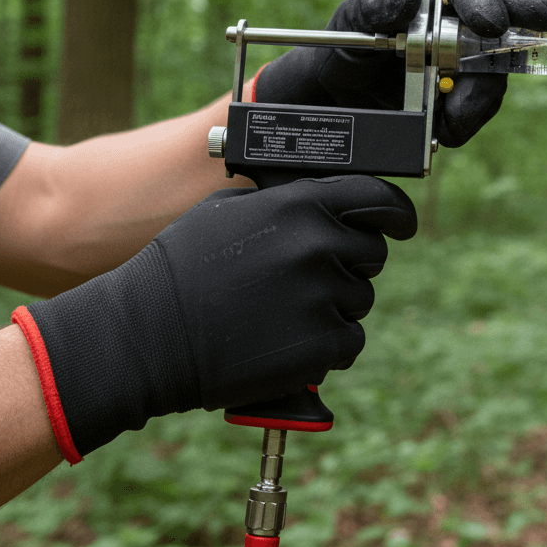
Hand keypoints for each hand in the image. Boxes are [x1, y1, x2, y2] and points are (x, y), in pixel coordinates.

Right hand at [13, 176, 415, 460]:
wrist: (145, 336)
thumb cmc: (181, 269)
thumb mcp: (229, 210)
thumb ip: (288, 201)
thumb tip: (327, 202)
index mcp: (300, 205)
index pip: (378, 198)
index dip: (396, 213)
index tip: (401, 223)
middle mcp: (318, 245)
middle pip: (373, 253)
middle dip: (351, 264)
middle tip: (309, 279)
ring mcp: (321, 297)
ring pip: (360, 299)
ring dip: (334, 306)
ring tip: (282, 312)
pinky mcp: (320, 347)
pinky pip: (350, 341)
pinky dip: (328, 347)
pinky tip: (287, 341)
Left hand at [254, 0, 546, 146]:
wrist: (341, 96)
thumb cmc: (346, 43)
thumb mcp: (353, 22)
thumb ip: (376, 6)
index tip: (490, 21)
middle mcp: (458, 11)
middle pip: (504, 5)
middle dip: (524, 14)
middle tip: (541, 22)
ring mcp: (470, 50)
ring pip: (498, 63)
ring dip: (483, 92)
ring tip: (454, 117)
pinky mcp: (470, 86)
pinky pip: (486, 99)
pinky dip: (471, 116)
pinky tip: (448, 127)